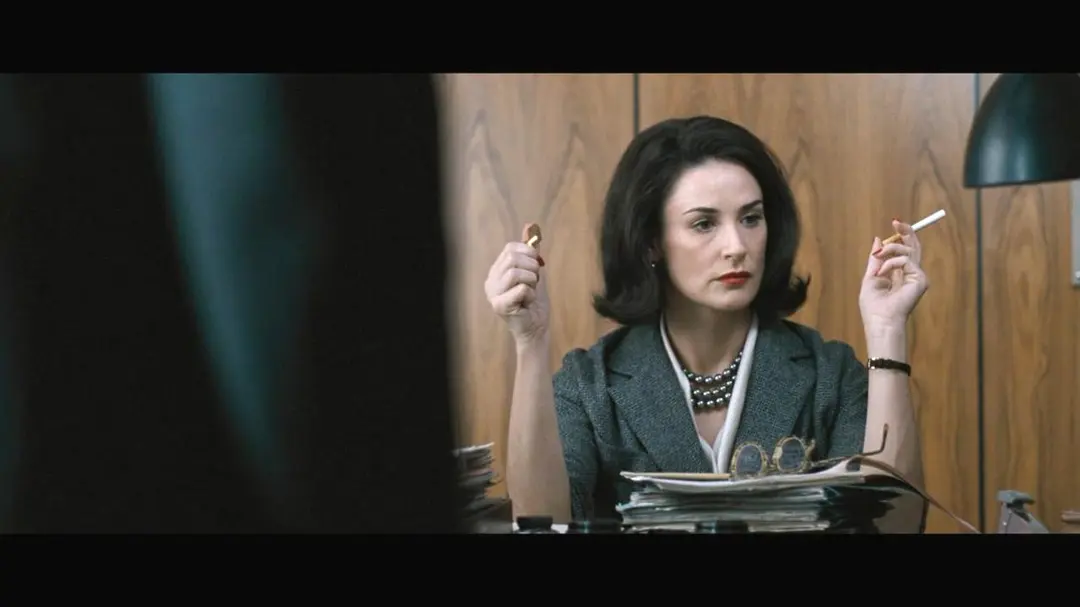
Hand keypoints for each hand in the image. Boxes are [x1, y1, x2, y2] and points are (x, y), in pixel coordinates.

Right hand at [485, 224, 549, 345]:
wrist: (536, 327)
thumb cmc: (534, 302)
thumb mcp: (535, 272)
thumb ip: (531, 251)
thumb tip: (531, 225)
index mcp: (497, 270)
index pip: (510, 248)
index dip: (528, 252)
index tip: (537, 265)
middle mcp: (491, 280)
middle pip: (512, 257)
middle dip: (532, 267)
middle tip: (535, 282)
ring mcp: (493, 293)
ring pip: (516, 272)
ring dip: (532, 281)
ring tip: (531, 293)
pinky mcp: (499, 305)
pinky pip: (521, 289)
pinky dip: (531, 295)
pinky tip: (527, 303)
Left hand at [859, 219, 928, 331]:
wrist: (880, 321)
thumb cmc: (873, 306)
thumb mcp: (871, 276)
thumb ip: (876, 259)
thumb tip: (879, 239)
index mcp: (899, 274)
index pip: (905, 250)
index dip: (902, 236)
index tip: (894, 223)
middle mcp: (910, 274)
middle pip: (914, 247)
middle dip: (906, 232)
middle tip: (896, 222)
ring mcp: (917, 276)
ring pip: (908, 251)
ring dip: (889, 251)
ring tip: (878, 261)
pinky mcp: (920, 279)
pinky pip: (905, 260)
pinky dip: (890, 263)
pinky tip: (883, 273)